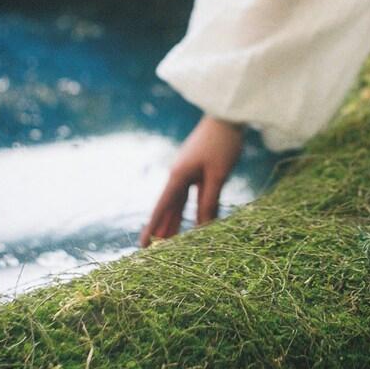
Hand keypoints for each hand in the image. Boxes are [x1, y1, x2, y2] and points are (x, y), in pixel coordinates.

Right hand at [140, 115, 244, 247]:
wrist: (227, 116)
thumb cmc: (222, 143)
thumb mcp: (218, 175)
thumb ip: (209, 202)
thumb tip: (203, 227)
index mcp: (178, 176)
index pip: (162, 208)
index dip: (153, 228)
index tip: (142, 246)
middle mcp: (178, 175)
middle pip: (168, 208)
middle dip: (162, 229)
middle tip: (155, 253)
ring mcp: (187, 171)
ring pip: (179, 202)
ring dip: (175, 221)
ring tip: (169, 242)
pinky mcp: (198, 169)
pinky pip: (191, 195)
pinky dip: (190, 210)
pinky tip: (193, 221)